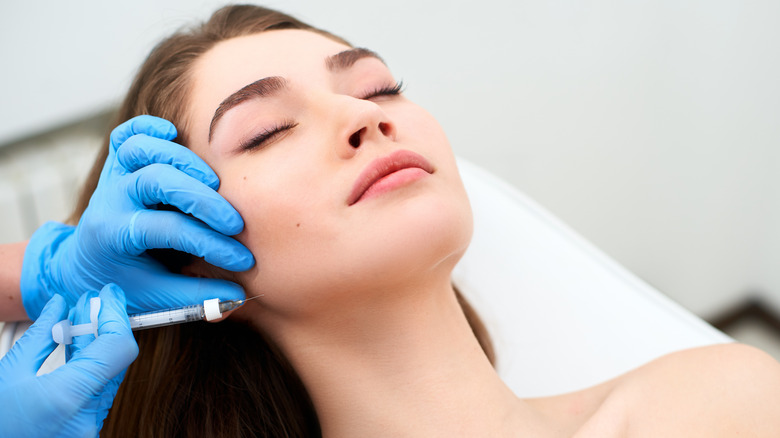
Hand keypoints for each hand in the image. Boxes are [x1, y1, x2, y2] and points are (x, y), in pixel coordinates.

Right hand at [0, 284, 137, 437]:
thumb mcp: (8, 373)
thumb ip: (41, 335)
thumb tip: (59, 305)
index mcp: (69, 398)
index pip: (118, 347)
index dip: (115, 315)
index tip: (108, 295)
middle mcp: (86, 418)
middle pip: (114, 360)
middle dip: (104, 326)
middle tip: (92, 301)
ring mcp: (86, 430)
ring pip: (107, 377)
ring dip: (96, 346)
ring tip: (81, 319)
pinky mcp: (82, 435)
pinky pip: (96, 395)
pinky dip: (89, 369)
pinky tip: (77, 349)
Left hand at [21, 115, 254, 318]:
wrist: (83, 266)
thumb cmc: (124, 283)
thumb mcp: (156, 298)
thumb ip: (196, 297)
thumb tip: (238, 297)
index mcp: (114, 235)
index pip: (169, 229)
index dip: (211, 244)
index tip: (242, 259)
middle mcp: (111, 200)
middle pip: (156, 180)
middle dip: (202, 200)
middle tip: (235, 222)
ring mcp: (113, 178)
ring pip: (141, 148)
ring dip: (182, 159)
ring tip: (213, 182)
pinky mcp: (118, 164)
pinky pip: (126, 134)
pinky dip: (149, 128)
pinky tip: (173, 135)